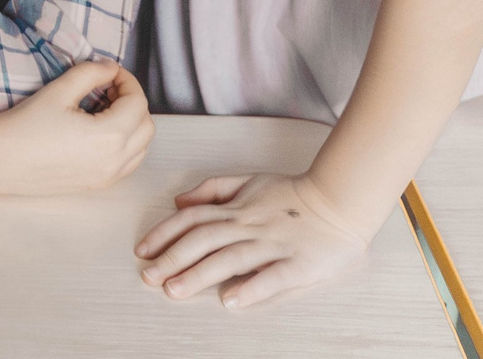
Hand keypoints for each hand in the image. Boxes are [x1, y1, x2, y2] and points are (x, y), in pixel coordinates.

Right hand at [0, 62, 152, 195]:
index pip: (137, 102)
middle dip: (132, 101)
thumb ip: (90, 74)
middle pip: (146, 125)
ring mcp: (108, 177)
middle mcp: (115, 161)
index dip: (127, 81)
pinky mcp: (98, 184)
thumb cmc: (26, 125)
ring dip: (132, 124)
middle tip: (107, 88)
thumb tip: (110, 67)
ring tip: (103, 109)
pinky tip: (98, 132)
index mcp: (109, 136)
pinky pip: (128, 163)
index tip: (109, 72)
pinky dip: (125, 144)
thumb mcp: (59, 91)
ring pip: (141, 146)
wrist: (1, 160)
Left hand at [136, 170, 377, 308]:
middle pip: (204, 240)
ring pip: (231, 258)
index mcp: (237, 208)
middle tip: (149, 277)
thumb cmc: (292, 194)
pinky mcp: (300, 263)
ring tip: (175, 291)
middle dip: (173, 258)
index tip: (142, 251)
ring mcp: (275, 244)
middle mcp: (250, 225)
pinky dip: (251, 288)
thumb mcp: (249, 180)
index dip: (164, 233)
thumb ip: (213, 189)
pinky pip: (273, 277)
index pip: (191, 219)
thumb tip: (179, 201)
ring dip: (200, 275)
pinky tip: (230, 301)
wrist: (340, 200)